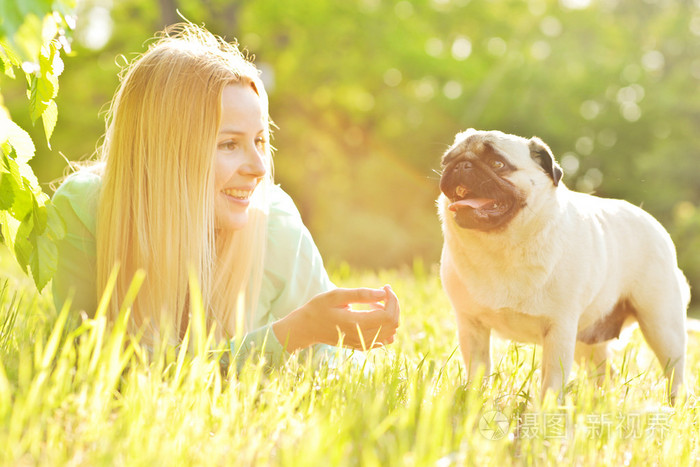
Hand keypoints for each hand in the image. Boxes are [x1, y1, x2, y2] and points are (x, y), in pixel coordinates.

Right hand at [272, 285, 399, 351]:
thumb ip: (360, 294)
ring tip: (375, 301)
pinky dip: (386, 325)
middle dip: (393, 304)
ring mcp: (362, 344)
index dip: (392, 299)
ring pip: (391, 331)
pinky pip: (384, 339)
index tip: (385, 287)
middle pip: (393, 323)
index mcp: (355, 324)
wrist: (306, 328)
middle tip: (382, 291)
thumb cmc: (319, 308)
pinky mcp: (362, 346)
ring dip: (389, 313)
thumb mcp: (336, 295)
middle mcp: (361, 337)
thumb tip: (383, 292)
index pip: (388, 315)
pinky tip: (375, 313)